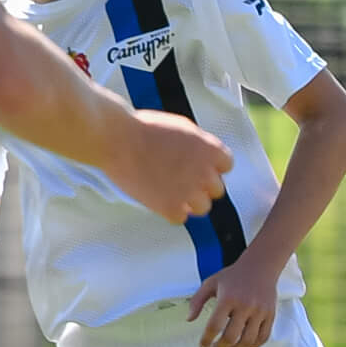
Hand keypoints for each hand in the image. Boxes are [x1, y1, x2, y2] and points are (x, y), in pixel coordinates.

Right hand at [110, 110, 233, 224]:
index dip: (210, 166)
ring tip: (170, 191)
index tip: (196, 165)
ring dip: (189, 201)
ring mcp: (190, 192)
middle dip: (201, 185)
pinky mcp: (171, 207)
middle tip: (181, 179)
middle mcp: (206, 173)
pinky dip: (170, 211)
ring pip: (202, 207)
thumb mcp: (183, 128)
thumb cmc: (145, 129)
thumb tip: (205, 158)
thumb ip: (200, 146)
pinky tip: (158, 199)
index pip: (226, 165)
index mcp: (212, 150)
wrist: (119, 140)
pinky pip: (180, 218)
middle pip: (216, 189)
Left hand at [187, 249, 282, 346]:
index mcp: (228, 298)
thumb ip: (197, 300)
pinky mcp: (270, 315)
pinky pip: (262, 338)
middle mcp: (245, 305)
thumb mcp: (210, 283)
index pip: (214, 326)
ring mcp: (260, 311)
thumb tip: (189, 319)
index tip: (202, 345)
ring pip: (248, 341)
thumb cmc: (234, 276)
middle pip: (231, 337)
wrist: (260, 267)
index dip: (206, 339)